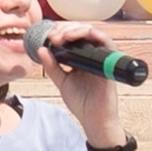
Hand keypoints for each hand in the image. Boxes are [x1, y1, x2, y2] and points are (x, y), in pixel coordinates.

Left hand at [32, 23, 124, 146]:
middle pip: (83, 31)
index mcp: (81, 58)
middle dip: (67, 29)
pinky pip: (109, 45)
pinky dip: (99, 36)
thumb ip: (52, 66)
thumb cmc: (82, 103)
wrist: (94, 121)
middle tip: (54, 36)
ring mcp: (102, 59)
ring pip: (95, 34)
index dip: (61, 31)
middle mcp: (93, 56)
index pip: (73, 36)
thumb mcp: (62, 82)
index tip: (49, 37)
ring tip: (65, 36)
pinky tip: (88, 34)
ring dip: (79, 30)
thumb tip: (41, 49)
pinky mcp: (110, 66)